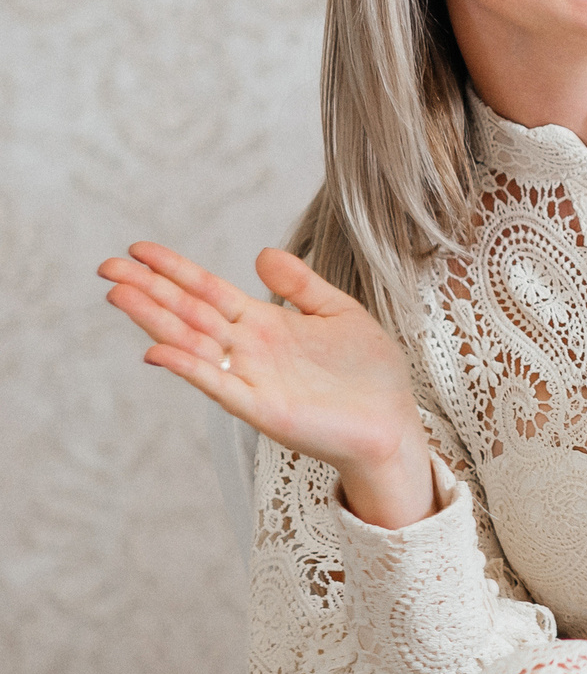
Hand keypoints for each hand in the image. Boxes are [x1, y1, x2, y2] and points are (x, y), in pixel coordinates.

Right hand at [99, 242, 432, 527]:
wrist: (392, 424)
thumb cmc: (368, 373)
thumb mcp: (339, 312)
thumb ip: (301, 284)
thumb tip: (261, 253)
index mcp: (265, 324)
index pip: (209, 291)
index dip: (175, 270)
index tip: (138, 249)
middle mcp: (249, 349)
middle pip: (189, 313)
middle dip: (149, 290)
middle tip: (107, 266)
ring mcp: (251, 378)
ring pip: (192, 343)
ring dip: (155, 320)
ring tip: (119, 294)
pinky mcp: (261, 408)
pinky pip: (216, 385)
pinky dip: (187, 367)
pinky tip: (156, 351)